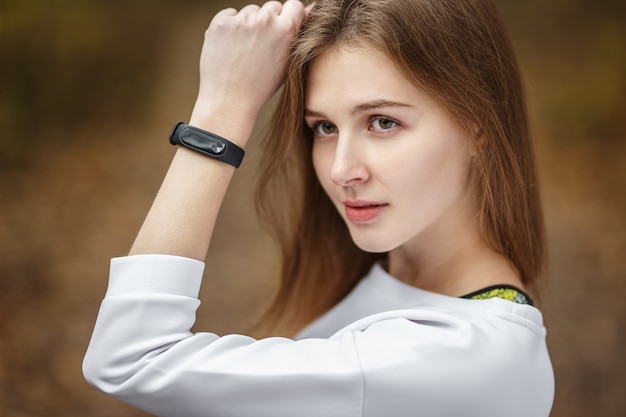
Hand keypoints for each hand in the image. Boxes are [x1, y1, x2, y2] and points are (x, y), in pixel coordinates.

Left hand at [191, 1, 307, 133]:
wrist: (229, 99)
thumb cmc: (261, 86)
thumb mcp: (287, 63)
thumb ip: (297, 34)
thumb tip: (310, 8)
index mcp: (286, 30)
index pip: (294, 5)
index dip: (290, 16)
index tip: (282, 28)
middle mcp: (265, 20)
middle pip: (272, 7)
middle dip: (269, 21)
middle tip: (261, 44)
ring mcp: (241, 20)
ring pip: (250, 11)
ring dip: (249, 24)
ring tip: (244, 50)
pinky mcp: (221, 22)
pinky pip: (229, 16)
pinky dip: (230, 27)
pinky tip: (231, 47)